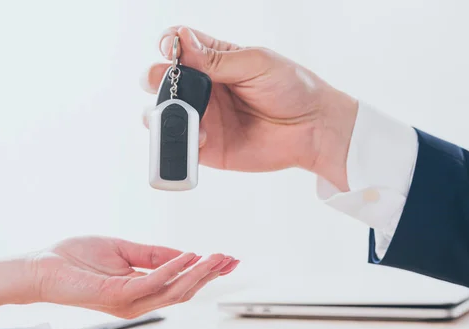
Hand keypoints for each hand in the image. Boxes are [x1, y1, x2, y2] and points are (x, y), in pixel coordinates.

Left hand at [30, 236, 238, 317]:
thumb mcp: (123, 249)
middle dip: (209, 275)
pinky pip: (152, 282)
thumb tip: (184, 254)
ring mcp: (128, 302)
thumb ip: (153, 254)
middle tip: (230, 259)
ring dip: (198, 273)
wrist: (43, 265)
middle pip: (183, 292)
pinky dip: (173, 269)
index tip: (227, 260)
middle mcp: (137, 301)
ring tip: (216, 257)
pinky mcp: (117, 296)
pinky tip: (188, 256)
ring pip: (173, 291)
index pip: (180, 285)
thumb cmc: (76, 258)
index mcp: (139, 290)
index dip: (205, 273)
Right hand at [141, 26, 358, 190]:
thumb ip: (217, 58)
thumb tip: (181, 40)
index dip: (168, 45)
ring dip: (161, 112)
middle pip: (163, 80)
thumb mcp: (256, 63)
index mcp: (215, 60)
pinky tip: (201, 137)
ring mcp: (204, 118)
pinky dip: (180, 141)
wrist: (313, 129)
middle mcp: (204, 88)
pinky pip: (182, 145)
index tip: (169, 49)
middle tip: (161, 81)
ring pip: (163, 114)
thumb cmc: (292, 88)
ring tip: (179, 113)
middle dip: (155, 78)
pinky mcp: (208, 148)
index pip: (179, 46)